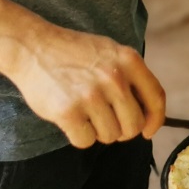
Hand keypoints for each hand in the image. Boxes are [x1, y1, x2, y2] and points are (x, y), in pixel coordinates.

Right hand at [8, 25, 164, 147]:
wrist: (33, 47)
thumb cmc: (72, 53)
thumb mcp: (109, 52)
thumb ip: (130, 76)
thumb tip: (148, 114)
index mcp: (128, 60)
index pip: (156, 98)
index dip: (155, 120)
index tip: (148, 131)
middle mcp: (114, 78)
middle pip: (133, 125)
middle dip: (122, 130)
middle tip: (106, 121)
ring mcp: (91, 95)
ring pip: (111, 136)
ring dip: (99, 132)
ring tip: (85, 113)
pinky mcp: (68, 112)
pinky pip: (86, 141)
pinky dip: (79, 136)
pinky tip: (71, 119)